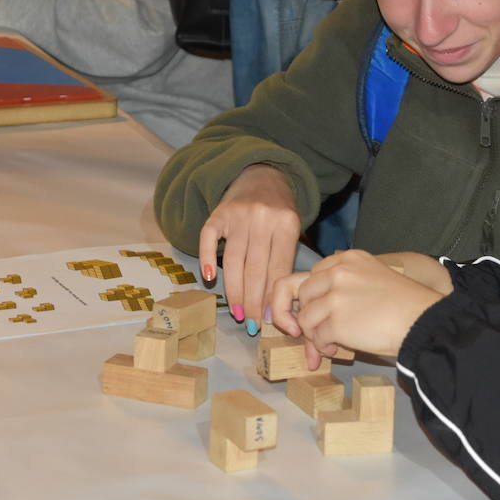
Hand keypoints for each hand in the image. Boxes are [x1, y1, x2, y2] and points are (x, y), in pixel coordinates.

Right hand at [198, 163, 300, 327]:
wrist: (263, 176)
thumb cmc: (279, 212)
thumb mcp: (292, 230)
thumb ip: (285, 260)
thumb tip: (278, 305)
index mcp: (286, 224)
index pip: (278, 268)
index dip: (272, 296)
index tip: (268, 319)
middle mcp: (262, 218)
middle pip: (255, 268)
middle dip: (252, 300)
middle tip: (250, 323)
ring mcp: (238, 214)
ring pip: (234, 260)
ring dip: (234, 290)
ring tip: (236, 312)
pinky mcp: (218, 213)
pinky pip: (208, 239)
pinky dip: (207, 259)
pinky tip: (210, 280)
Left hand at [269, 249, 443, 369]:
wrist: (422, 321)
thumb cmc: (404, 305)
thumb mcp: (374, 278)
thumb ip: (345, 284)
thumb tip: (316, 307)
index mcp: (349, 259)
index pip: (313, 273)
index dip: (311, 295)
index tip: (314, 310)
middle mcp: (338, 272)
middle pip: (303, 293)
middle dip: (306, 315)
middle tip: (317, 332)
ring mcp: (335, 296)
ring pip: (305, 317)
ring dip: (314, 334)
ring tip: (330, 343)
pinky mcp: (336, 321)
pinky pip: (316, 337)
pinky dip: (323, 347)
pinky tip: (337, 349)